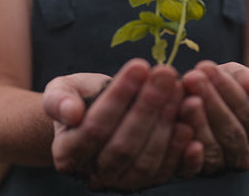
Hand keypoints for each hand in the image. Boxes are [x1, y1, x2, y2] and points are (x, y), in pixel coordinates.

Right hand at [43, 59, 202, 190]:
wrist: (98, 116)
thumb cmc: (79, 99)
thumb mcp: (61, 90)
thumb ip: (58, 100)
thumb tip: (71, 113)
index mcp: (67, 153)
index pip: (94, 128)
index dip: (118, 97)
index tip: (139, 65)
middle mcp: (93, 175)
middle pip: (123, 146)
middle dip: (148, 106)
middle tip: (166, 73)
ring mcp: (122, 183)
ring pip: (146, 161)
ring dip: (166, 123)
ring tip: (180, 89)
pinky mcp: (147, 182)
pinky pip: (166, 173)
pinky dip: (180, 152)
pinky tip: (190, 124)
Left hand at [181, 61, 248, 172]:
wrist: (203, 110)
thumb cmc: (220, 88)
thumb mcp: (234, 78)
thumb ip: (245, 79)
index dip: (229, 90)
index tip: (208, 67)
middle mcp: (243, 156)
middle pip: (232, 132)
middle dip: (211, 102)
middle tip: (192, 77)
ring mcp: (219, 167)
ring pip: (213, 149)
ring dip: (198, 122)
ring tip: (184, 98)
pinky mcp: (195, 173)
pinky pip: (191, 168)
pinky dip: (186, 152)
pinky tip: (178, 126)